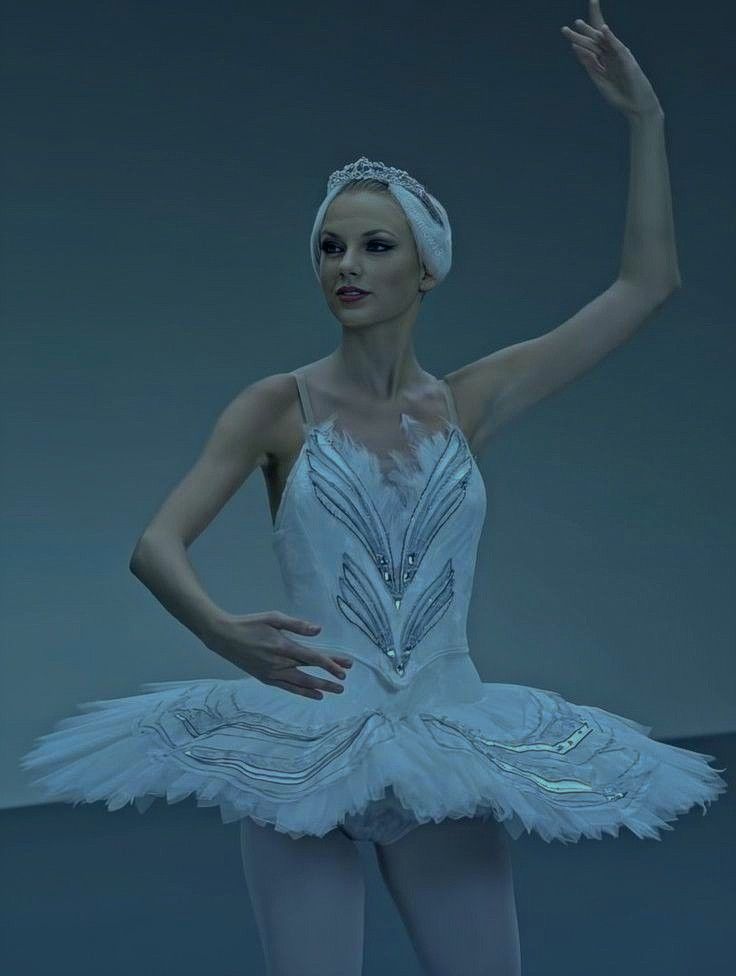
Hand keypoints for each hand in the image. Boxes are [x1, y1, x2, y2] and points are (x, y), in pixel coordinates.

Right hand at [204, 610, 352, 699]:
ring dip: (320, 687)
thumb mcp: (274, 618)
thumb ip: (297, 625)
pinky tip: (316, 695)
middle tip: (344, 679)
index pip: (313, 658)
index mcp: (284, 647)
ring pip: (302, 683)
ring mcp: (273, 673)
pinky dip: (303, 692)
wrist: (224, 637)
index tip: (345, 667)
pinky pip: (289, 688)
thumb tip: (319, 630)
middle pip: (311, 672)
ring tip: (336, 690)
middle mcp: (280, 663)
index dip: (331, 663)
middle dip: (330, 676)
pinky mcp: (266, 679)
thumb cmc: (250, 624)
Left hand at [561, 0, 662, 118]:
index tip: (565, 31)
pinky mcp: (628, 61)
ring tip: (580, 24)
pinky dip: (611, 38)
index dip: (580, 38)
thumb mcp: (599, 80)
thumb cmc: (620, 95)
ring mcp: (620, 57)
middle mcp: (612, 56)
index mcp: (604, 61)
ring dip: (593, 32)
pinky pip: (618, 47)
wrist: (636, 106)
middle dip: (584, 32)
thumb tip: (577, 49)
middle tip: (571, 24)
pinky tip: (604, 30)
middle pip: (596, 42)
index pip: (591, 47)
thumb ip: (590, 65)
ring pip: (605, 42)